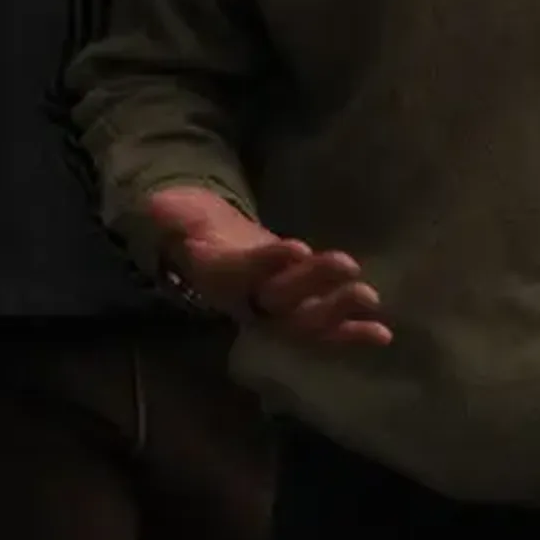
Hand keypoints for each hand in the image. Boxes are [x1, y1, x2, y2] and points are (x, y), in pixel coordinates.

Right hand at [146, 187, 390, 348]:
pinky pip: (325, 329)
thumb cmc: (202, 234)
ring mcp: (277, 312)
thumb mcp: (180, 219)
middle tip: (348, 267)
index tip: (295, 247)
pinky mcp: (300, 312)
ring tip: (369, 297)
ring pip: (305, 319)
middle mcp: (249, 303)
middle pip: (280, 300)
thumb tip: (157, 206)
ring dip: (338, 311)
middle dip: (313, 286)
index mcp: (219, 277)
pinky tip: (382, 334)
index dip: (268, 262)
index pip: (242, 272)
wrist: (215, 253)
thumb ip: (172, 214)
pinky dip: (352, 333)